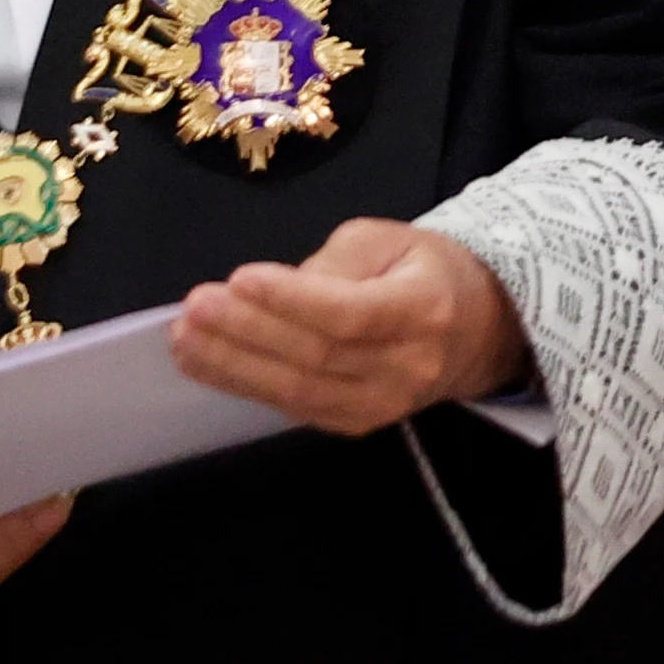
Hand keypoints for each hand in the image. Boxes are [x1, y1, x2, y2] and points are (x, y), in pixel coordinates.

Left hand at [170, 216, 528, 434]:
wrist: (478, 331)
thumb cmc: (427, 272)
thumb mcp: (391, 240)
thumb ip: (335, 262)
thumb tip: (275, 292)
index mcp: (424, 309)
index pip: (351, 313)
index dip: (293, 300)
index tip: (239, 278)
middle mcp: (408, 366)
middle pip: (318, 356)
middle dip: (248, 332)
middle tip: (194, 308)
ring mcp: (384, 405)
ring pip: (300, 391)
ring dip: (233, 366)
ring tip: (184, 340)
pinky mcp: (358, 424)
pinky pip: (296, 408)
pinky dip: (246, 385)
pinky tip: (207, 364)